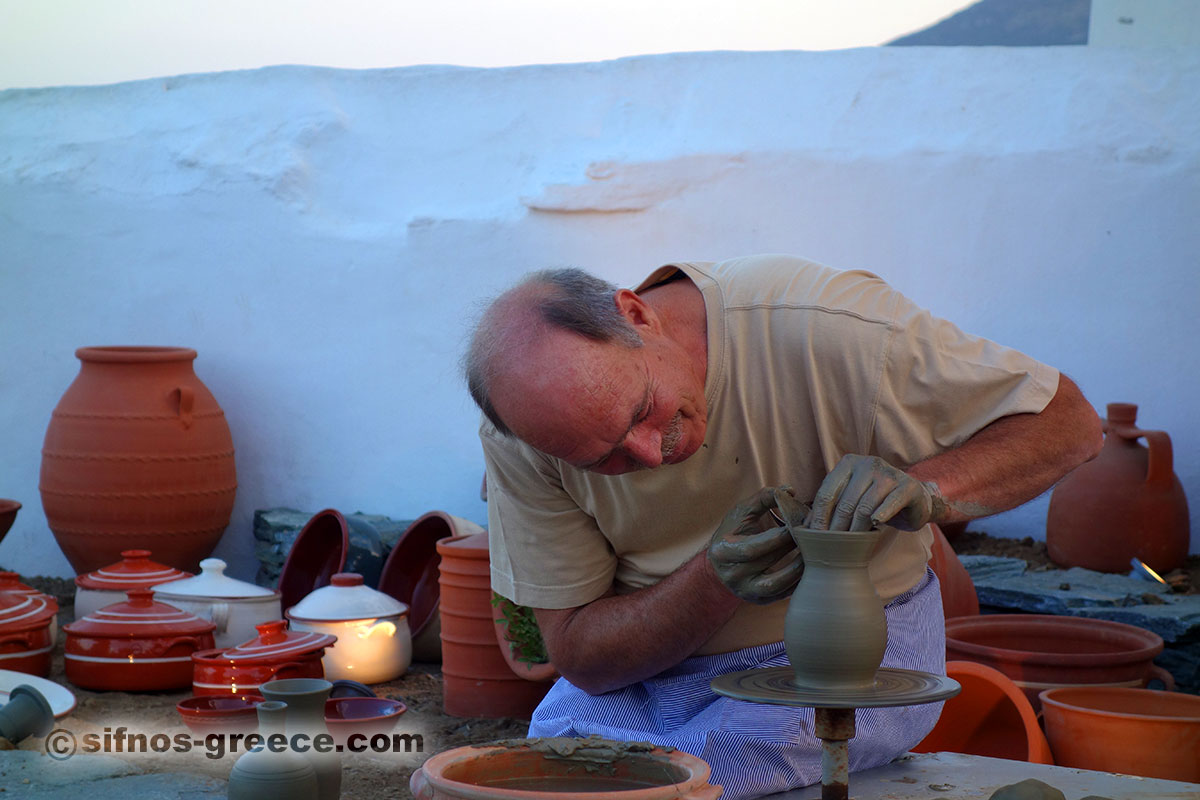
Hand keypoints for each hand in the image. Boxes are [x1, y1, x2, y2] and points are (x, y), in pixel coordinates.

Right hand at [707, 487, 804, 603]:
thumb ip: (764, 498)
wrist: (722, 562)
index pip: (752, 548)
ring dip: (798, 568)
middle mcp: (731, 575)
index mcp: (722, 552)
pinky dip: (798, 581)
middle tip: (812, 538)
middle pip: (766, 563)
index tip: (797, 526)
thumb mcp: (743, 512)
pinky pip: (782, 594)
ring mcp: (745, 591)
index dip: (777, 537)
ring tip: (814, 553)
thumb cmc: (735, 531)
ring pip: (777, 584)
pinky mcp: (759, 600)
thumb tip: (790, 490)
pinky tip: (810, 567)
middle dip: (791, 549)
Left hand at [809, 454, 944, 531]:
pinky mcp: (907, 486)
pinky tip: (875, 525)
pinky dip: (881, 516)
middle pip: (845, 502)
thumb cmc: (876, 501)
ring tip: (851, 544)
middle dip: (836, 527)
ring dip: (856, 529)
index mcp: (848, 464)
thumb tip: (804, 528)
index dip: (819, 517)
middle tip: (832, 546)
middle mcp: (867, 464)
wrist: (914, 498)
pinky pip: (890, 503)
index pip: (827, 492)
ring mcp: (888, 473)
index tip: (815, 537)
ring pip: (865, 507)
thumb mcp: (851, 498)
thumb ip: (830, 507)